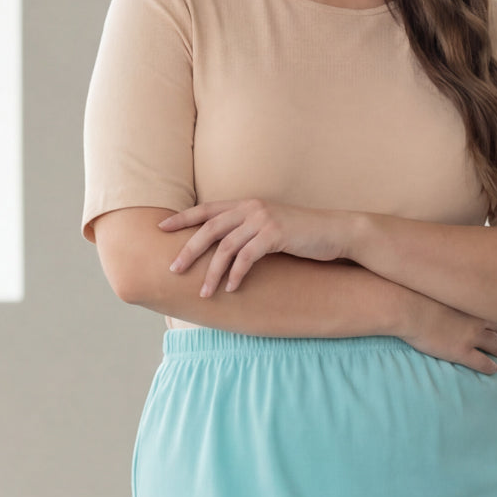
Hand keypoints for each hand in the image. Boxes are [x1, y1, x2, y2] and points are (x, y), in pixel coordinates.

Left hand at [158, 199, 352, 296]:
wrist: (335, 232)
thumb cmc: (302, 234)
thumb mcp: (270, 228)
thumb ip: (248, 232)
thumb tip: (225, 249)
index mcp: (246, 204)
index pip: (207, 210)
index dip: (182, 218)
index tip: (160, 228)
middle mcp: (251, 208)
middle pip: (209, 228)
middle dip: (189, 250)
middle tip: (173, 269)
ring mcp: (263, 220)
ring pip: (226, 247)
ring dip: (212, 272)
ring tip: (203, 292)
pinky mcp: (275, 235)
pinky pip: (247, 257)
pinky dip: (236, 275)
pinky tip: (230, 289)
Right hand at [395, 294, 496, 375]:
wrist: (409, 309)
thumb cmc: (416, 295)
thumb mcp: (436, 287)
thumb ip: (444, 291)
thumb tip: (440, 284)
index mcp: (470, 302)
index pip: (491, 310)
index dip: (494, 317)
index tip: (495, 322)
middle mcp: (476, 319)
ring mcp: (471, 336)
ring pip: (495, 345)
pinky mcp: (462, 352)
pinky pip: (483, 362)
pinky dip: (491, 367)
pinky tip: (495, 370)